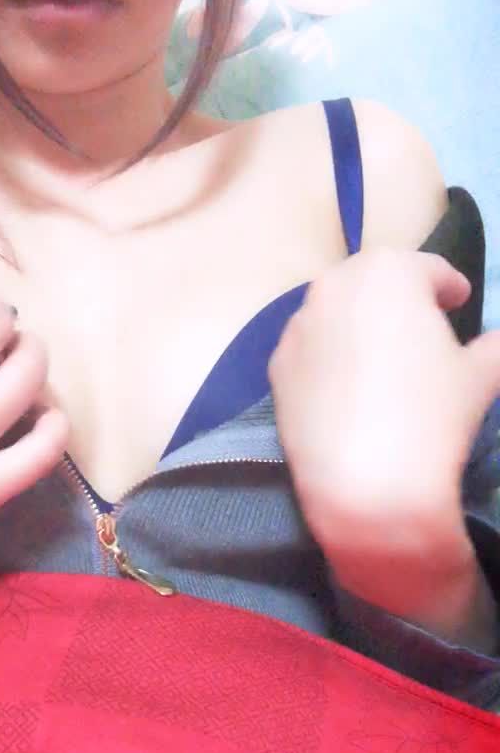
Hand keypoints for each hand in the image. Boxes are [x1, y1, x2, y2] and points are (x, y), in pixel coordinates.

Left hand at [268, 248, 499, 568]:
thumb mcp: (480, 376)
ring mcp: (298, 327)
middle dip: (397, 299)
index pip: (428, 270)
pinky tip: (346, 391)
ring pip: (335, 315)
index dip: (449, 287)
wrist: (363, 483)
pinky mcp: (276, 368)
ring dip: (358, 327)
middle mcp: (334, 287)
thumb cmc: (431, 415)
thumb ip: (493, 348)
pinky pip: (310, 352)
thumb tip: (497, 342)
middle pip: (372, 283)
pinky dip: (328, 359)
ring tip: (381, 361)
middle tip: (420, 328)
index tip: (459, 301)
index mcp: (389, 272)